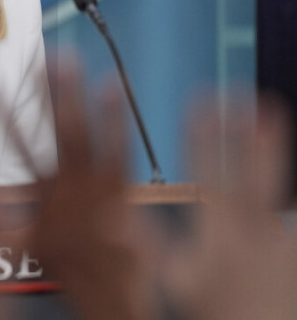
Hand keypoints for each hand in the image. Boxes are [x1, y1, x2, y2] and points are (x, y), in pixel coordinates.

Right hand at [25, 59, 159, 319]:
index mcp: (40, 193)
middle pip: (52, 131)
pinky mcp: (119, 188)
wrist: (106, 290)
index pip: (15, 144)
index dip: (0, 113)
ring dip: (76, 95)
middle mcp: (65, 184)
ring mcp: (93, 185)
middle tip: (41, 58)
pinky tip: (114, 88)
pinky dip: (116, 118)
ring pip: (82, 133)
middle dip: (46, 93)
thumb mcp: (21, 243)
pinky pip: (118, 148)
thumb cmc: (65, 265)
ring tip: (72, 59)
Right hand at [161, 93, 296, 319]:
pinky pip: (287, 215)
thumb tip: (114, 218)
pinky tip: (276, 185)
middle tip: (243, 94)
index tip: (200, 105)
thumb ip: (150, 244)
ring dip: (271, 146)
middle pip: (252, 167)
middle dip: (244, 129)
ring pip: (276, 181)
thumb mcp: (178, 281)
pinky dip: (280, 196)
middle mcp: (255, 226)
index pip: (211, 171)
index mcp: (221, 230)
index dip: (204, 136)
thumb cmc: (217, 311)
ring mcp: (281, 236)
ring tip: (270, 110)